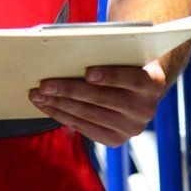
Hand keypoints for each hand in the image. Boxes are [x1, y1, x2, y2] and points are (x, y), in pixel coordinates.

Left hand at [28, 60, 168, 145]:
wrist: (139, 87)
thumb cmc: (122, 61)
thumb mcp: (122, 53)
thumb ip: (105, 53)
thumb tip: (67, 50)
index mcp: (152, 82)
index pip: (132, 79)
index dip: (110, 76)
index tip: (88, 72)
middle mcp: (145, 109)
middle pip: (103, 99)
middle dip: (70, 91)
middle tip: (44, 85)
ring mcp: (131, 128)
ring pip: (90, 115)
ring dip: (59, 105)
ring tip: (37, 95)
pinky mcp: (116, 140)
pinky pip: (84, 128)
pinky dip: (62, 116)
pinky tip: (46, 106)